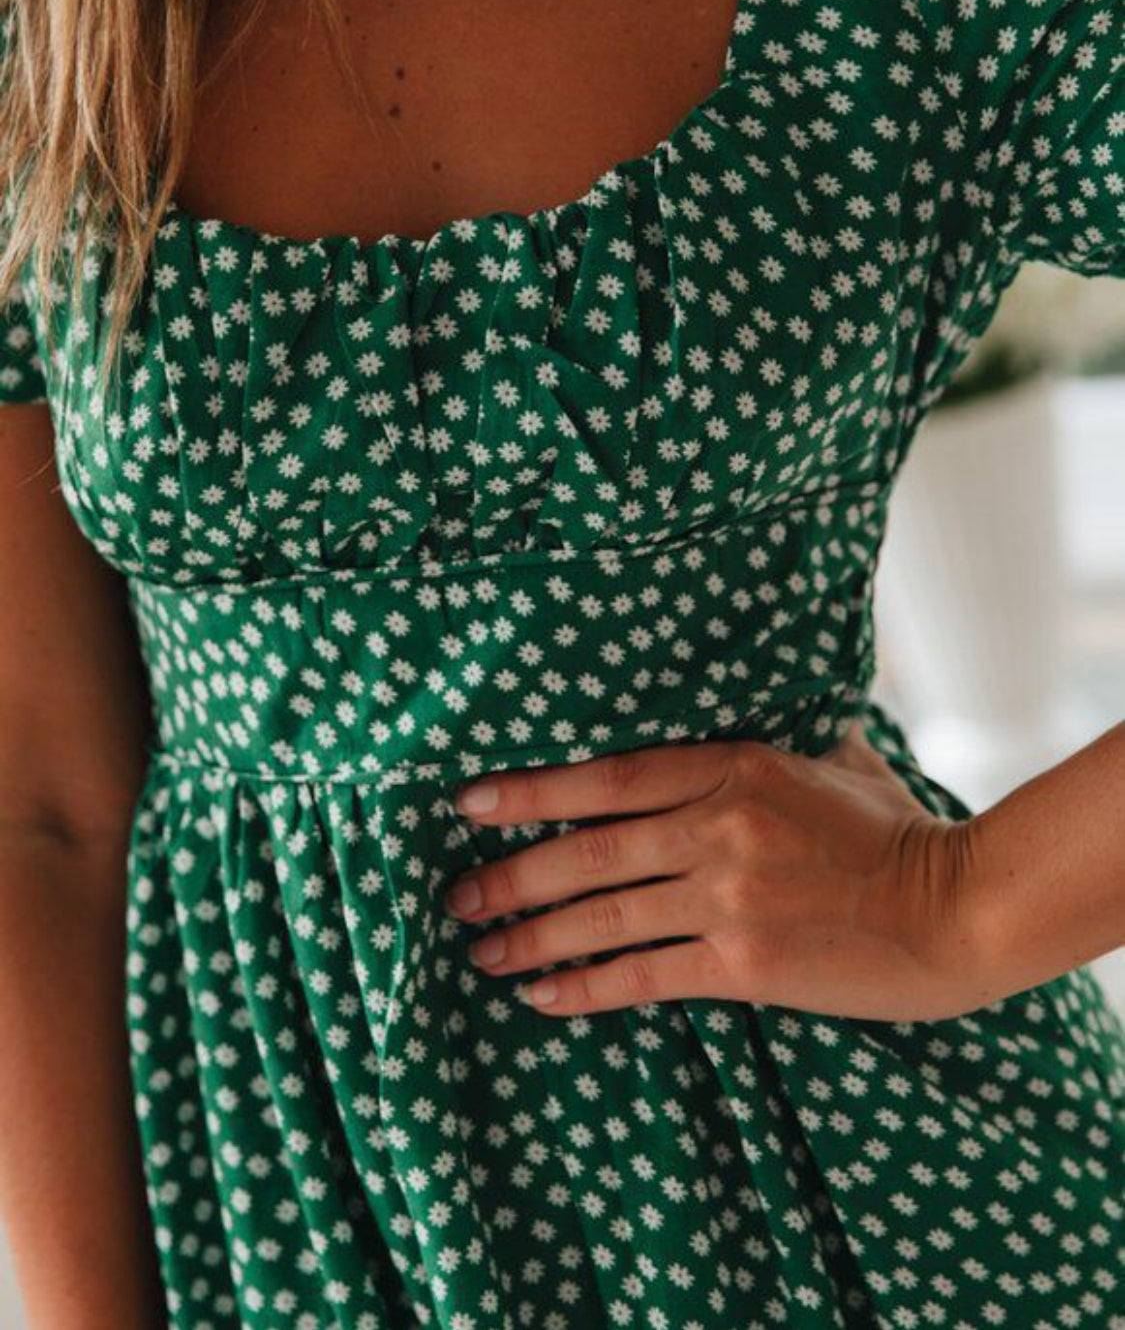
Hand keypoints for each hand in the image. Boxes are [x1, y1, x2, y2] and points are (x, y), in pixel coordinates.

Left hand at [445, 723, 989, 1022]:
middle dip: (510, 875)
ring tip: (481, 952)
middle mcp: (720, 827)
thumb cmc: (893, 830)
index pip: (608, 775)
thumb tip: (747, 694)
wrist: (955, 909)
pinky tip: (542, 996)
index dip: (530, 790)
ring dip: (531, 937)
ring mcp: (729, 896)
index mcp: (734, 766)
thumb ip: (774, 735)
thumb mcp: (833, 756)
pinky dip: (585, 988)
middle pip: (587, 851)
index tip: (468, 803)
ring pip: (603, 917)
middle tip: (455, 895)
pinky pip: (643, 976)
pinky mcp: (744, 964)